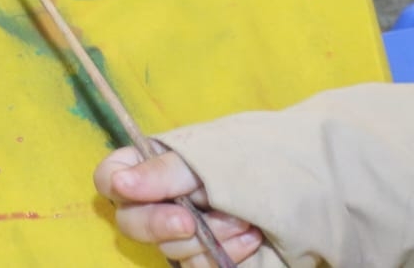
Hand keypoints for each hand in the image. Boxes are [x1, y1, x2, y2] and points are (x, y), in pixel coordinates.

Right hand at [95, 147, 263, 265]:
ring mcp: (181, 232)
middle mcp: (159, 200)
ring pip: (168, 249)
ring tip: (243, 220)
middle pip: (130, 222)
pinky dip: (223, 255)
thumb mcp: (207, 156)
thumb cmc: (252, 157)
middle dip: (162, 224)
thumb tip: (120, 182)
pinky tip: (250, 239)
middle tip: (192, 221)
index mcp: (152, 164)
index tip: (136, 192)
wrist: (303, 185)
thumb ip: (164, 170)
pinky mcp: (203, 257)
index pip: (110, 176)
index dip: (116, 185)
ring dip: (208, 237)